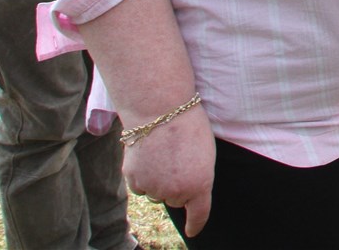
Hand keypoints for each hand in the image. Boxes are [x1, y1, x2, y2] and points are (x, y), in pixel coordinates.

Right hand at [123, 103, 214, 235]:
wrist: (160, 109)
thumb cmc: (188, 124)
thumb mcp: (205, 153)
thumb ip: (197, 176)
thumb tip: (186, 188)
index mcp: (200, 185)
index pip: (199, 214)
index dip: (196, 224)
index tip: (192, 230)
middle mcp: (176, 192)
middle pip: (175, 199)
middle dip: (175, 184)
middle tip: (177, 158)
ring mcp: (153, 188)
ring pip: (155, 193)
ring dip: (157, 180)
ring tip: (162, 152)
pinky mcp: (134, 181)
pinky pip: (140, 186)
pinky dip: (142, 175)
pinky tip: (147, 156)